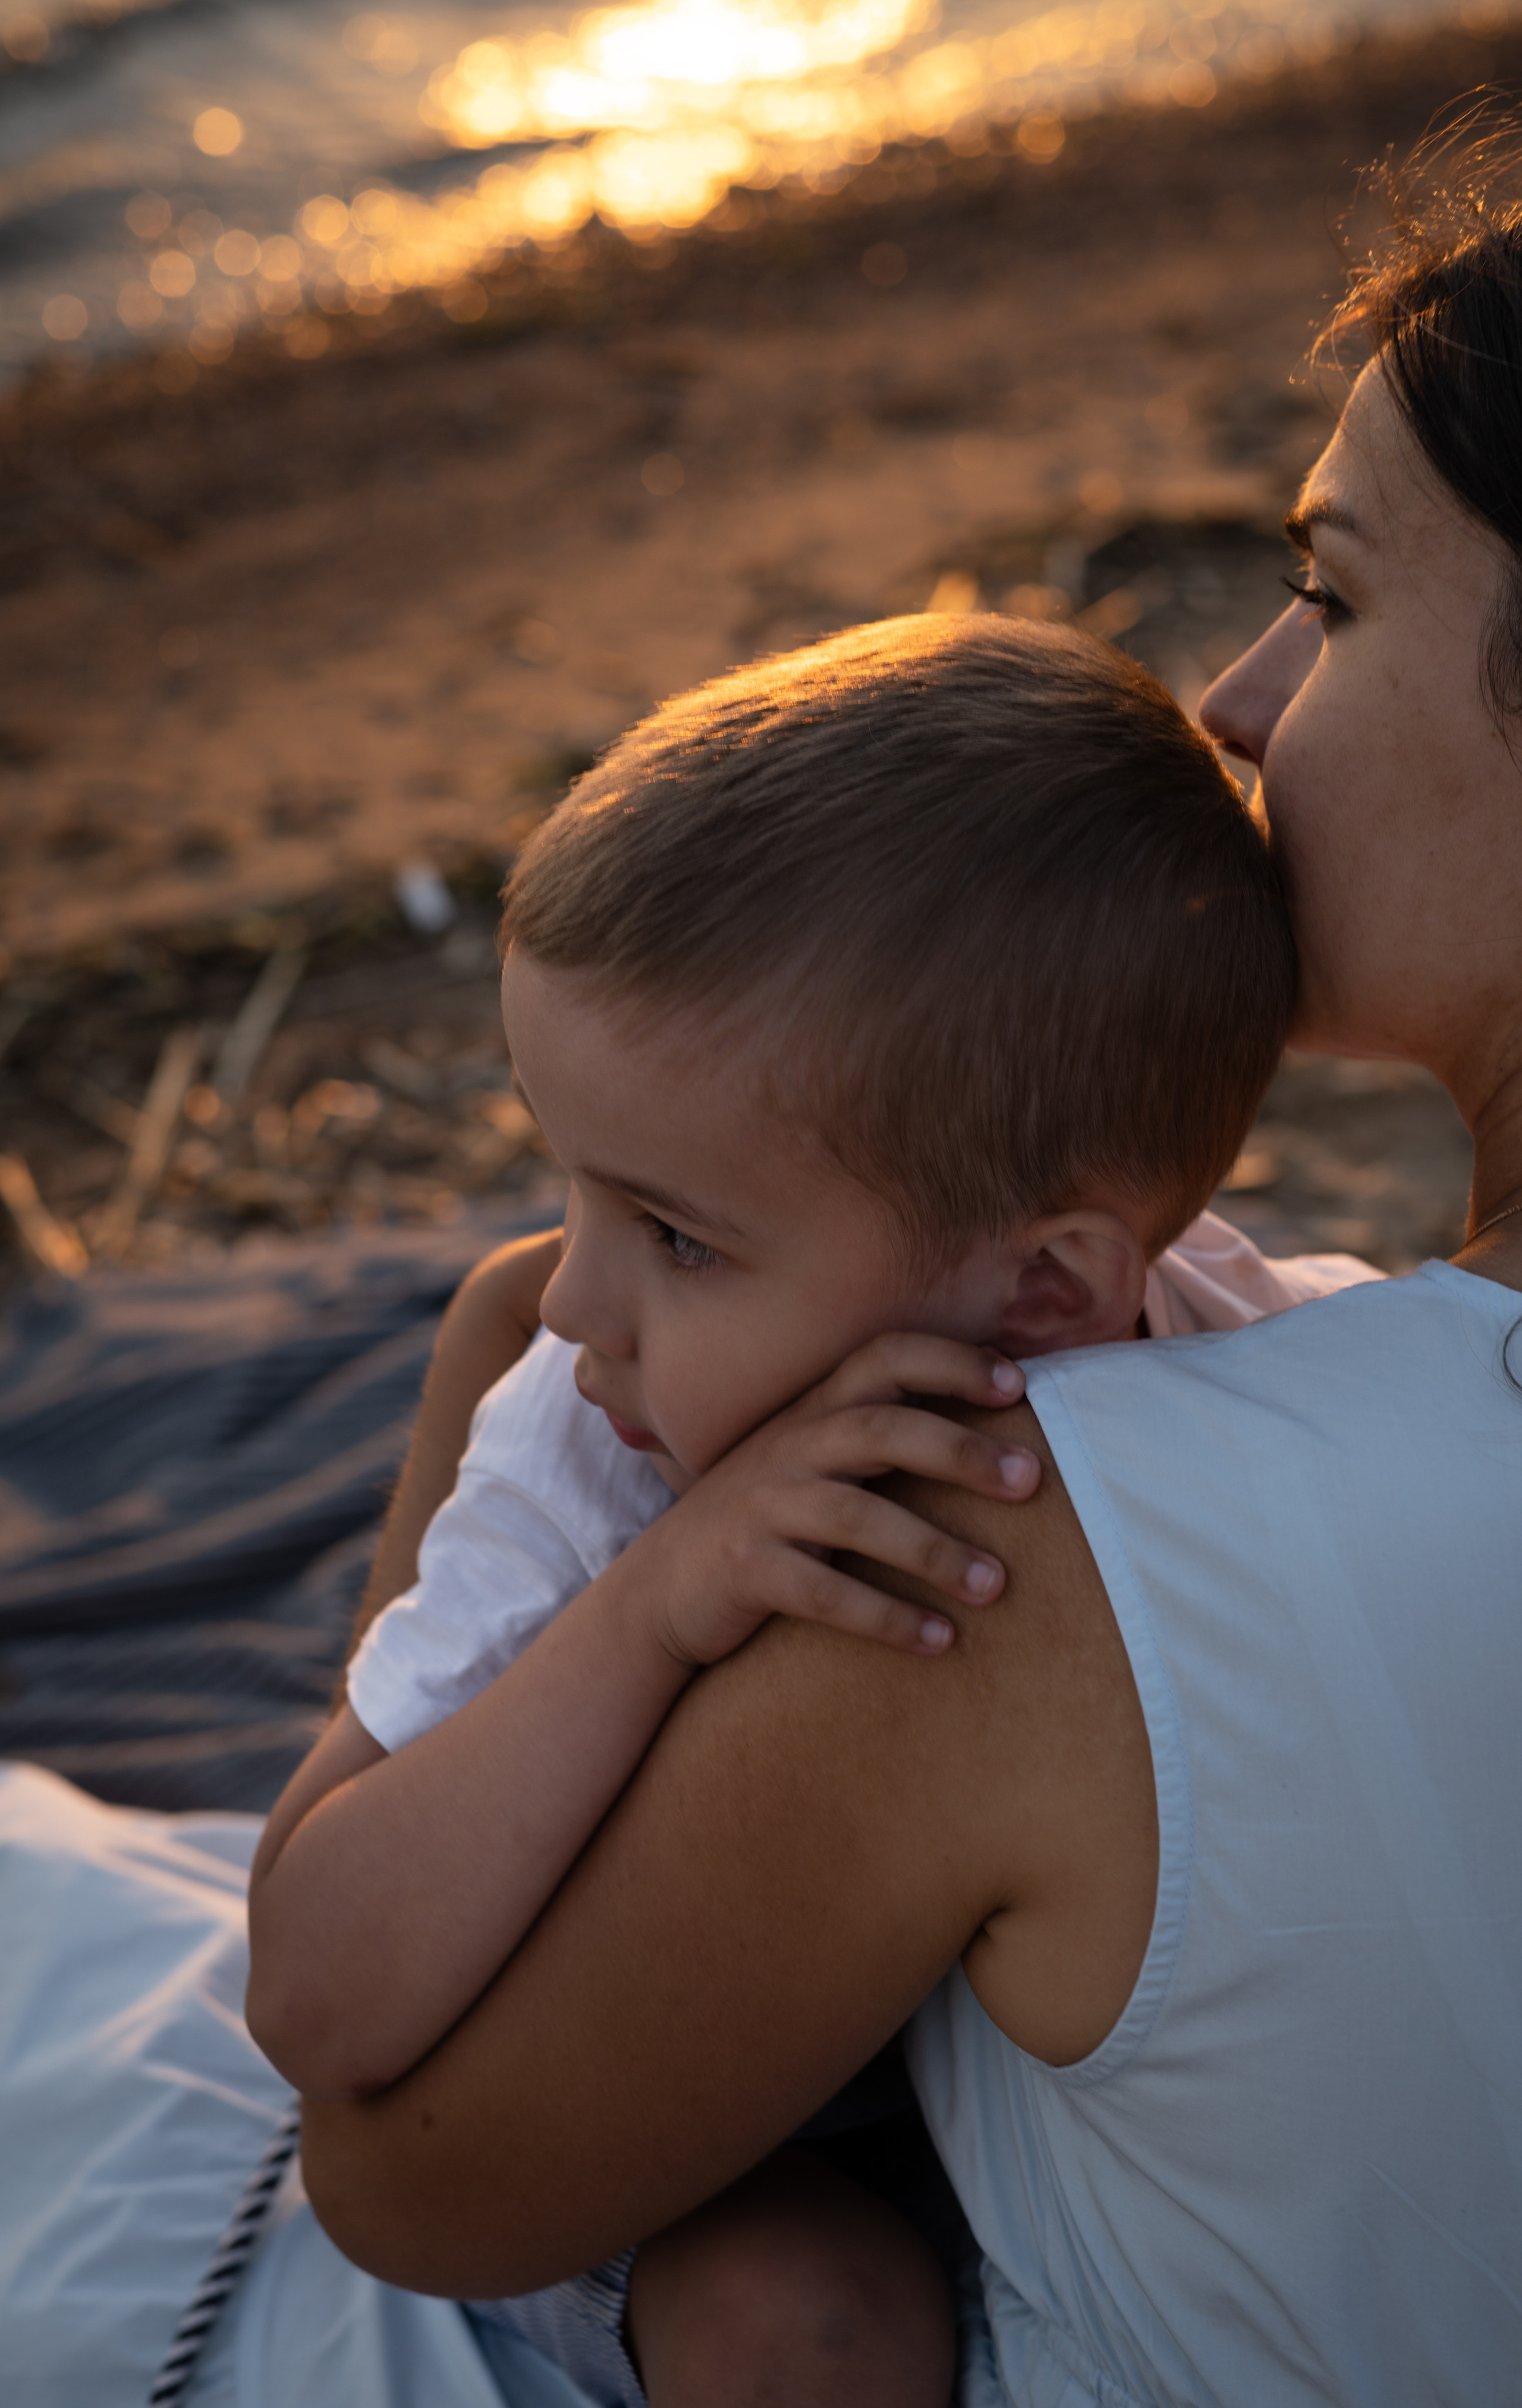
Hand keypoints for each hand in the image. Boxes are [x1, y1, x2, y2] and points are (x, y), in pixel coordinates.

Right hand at [631, 1334, 1039, 1665]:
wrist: (662, 1588)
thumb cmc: (766, 1520)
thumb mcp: (812, 1460)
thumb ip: (877, 1435)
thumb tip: (994, 1432)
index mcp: (813, 1411)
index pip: (884, 1358)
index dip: (950, 1361)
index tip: (1018, 1383)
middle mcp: (789, 1447)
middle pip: (880, 1429)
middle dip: (960, 1450)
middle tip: (1031, 1480)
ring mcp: (763, 1507)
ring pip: (856, 1516)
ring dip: (933, 1550)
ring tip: (996, 1584)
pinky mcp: (746, 1570)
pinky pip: (825, 1594)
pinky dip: (887, 1617)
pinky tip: (939, 1640)